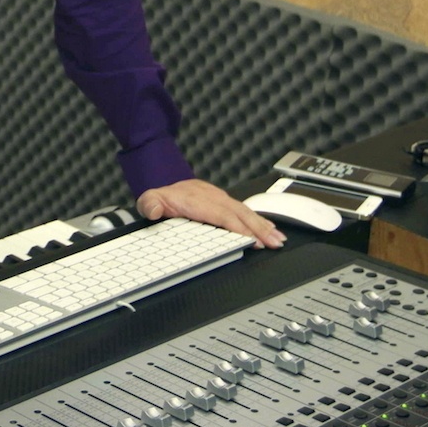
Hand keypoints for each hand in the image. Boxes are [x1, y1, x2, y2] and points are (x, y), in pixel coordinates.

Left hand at [137, 177, 286, 247]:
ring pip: (246, 212)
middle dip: (259, 229)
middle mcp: (212, 198)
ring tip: (278, 239)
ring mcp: (221, 199)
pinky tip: (271, 229)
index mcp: (196, 200)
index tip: (251, 239)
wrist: (167, 184)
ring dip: (263, 226)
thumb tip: (152, 210)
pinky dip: (260, 221)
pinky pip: (245, 211)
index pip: (221, 215)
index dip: (237, 227)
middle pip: (239, 214)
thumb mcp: (149, 199)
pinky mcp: (226, 202)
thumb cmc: (163, 197)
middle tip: (274, 243)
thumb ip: (149, 205)